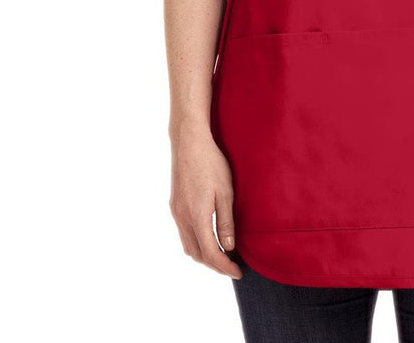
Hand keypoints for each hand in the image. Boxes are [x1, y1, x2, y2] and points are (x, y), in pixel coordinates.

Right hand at [169, 122, 242, 279]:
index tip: (238, 272)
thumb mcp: (226, 192)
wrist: (189, 142)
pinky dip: (197, 242)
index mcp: (196, 216)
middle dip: (214, 264)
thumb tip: (228, 247)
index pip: (210, 253)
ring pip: (188, 245)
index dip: (225, 266)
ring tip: (222, 255)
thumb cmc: (211, 163)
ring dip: (204, 255)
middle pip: (197, 254)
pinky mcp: (175, 204)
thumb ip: (226, 221)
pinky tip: (208, 237)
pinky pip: (184, 233)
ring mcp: (176, 211)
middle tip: (232, 267)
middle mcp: (182, 218)